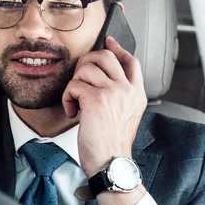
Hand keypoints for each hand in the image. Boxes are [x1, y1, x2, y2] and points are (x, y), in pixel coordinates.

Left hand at [62, 36, 146, 175]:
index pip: (130, 61)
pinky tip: (73, 112)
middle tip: (79, 80)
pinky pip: (73, 86)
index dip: (117, 48)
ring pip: (85, 69)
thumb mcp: (126, 116)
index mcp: (137, 93)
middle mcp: (127, 89)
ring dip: (74, 85)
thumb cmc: (113, 144)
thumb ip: (120, 95)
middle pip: (105, 56)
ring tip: (76, 103)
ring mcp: (112, 93)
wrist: (112, 163)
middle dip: (86, 63)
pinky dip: (67, 98)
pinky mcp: (95, 100)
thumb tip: (101, 77)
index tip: (108, 41)